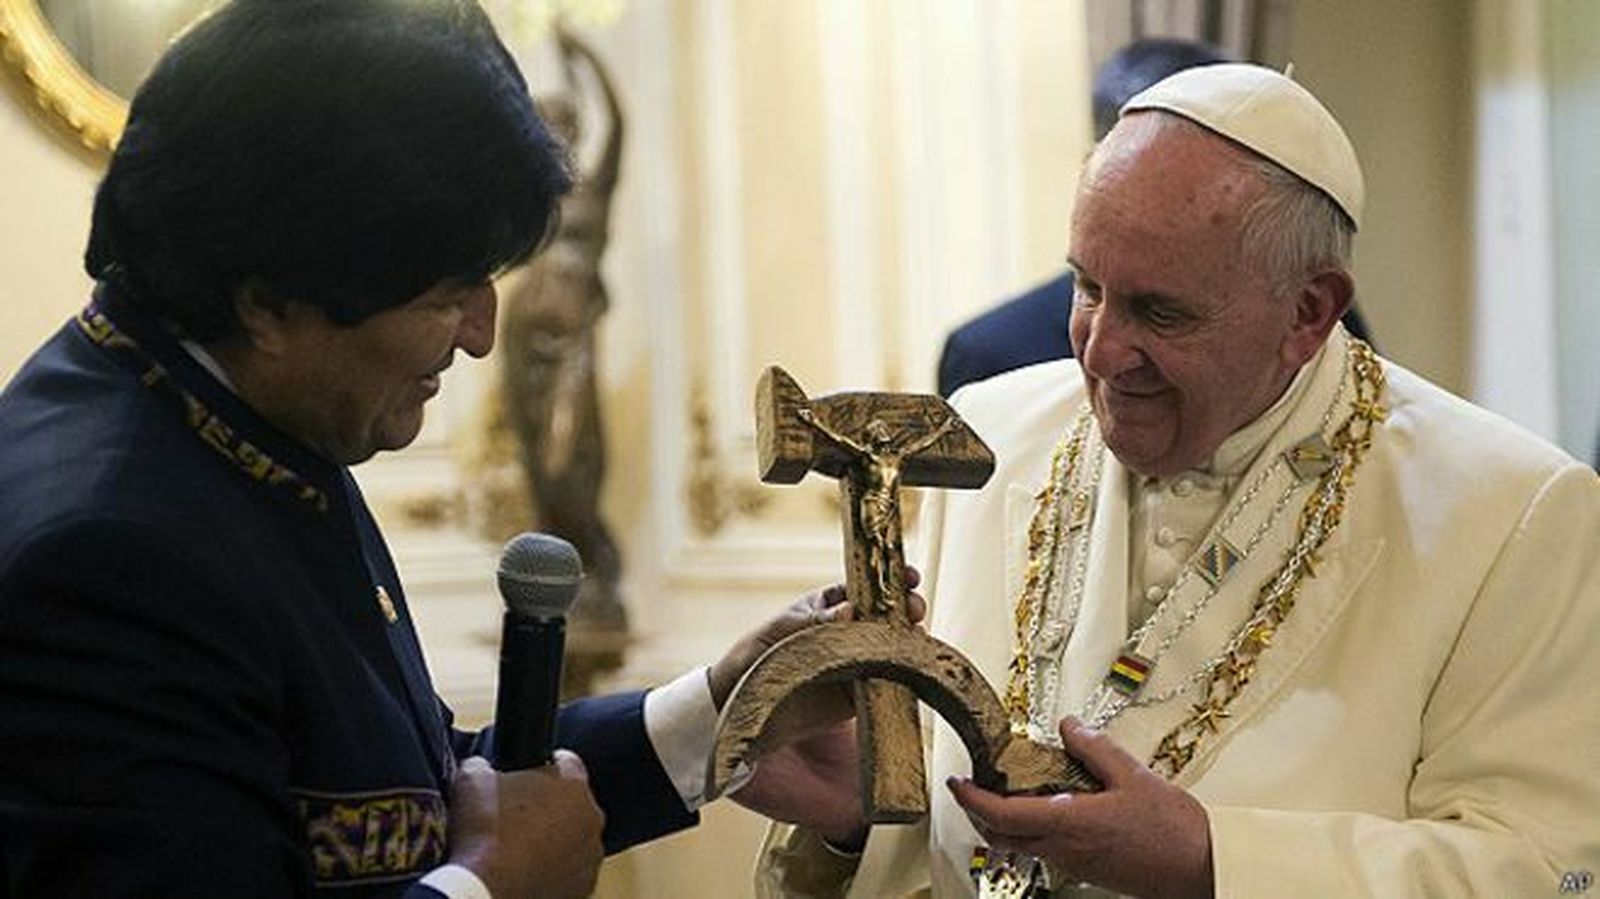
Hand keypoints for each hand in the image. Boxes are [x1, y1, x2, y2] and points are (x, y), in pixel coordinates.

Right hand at [447, 752, 604, 898]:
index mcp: (572, 784)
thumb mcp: (472, 779)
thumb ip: (485, 765)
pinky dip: (554, 870)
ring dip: (555, 840)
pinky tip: (526, 871)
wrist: (487, 891)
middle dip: (550, 806)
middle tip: (518, 815)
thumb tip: (482, 768)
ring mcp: (591, 856)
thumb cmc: (483, 832)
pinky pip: (570, 872)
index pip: (567, 762)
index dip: (545, 765)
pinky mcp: (583, 888)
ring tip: (520, 848)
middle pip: (573, 803)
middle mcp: (591, 818)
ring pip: (575, 839)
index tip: (530, 773)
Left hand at [714, 571, 925, 849]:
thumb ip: (816, 621)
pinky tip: (915, 669)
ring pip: (894, 647)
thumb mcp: (781, 632)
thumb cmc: (756, 656)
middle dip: (907, 608)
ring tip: (916, 637)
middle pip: (889, 616)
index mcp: (829, 606)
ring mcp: (857, 663)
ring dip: (910, 641)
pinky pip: (888, 684)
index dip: (891, 579)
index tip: (910, 576)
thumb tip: (850, 610)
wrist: (742, 706)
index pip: (867, 588)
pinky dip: (904, 676)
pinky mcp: (859, 696)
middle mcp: (850, 632)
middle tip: (915, 609)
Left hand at [947, 718, 1212, 898]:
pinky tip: (1049, 807)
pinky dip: (1032, 829)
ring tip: (1008, 790)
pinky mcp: (1088, 870)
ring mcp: (1074, 864)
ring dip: (1005, 821)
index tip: (956, 782)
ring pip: (1022, 845)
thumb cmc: (1173, 829)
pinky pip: (1045, 850)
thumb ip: (1094, 748)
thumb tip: (1068, 726)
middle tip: (974, 786)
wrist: (1201, 870)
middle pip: (1001, 835)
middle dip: (978, 813)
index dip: (971, 799)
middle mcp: (1064, 849)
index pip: (1001, 814)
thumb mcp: (1134, 775)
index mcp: (1068, 824)